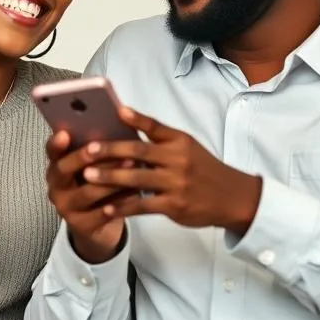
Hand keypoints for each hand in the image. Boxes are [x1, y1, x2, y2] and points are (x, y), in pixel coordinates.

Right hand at [45, 130, 129, 263]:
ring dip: (109, 179)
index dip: (56, 143)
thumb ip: (98, 148)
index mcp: (57, 167)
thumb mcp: (94, 166)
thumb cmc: (98, 185)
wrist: (98, 226)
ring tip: (131, 165)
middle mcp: (56, 187)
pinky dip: (119, 202)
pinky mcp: (81, 226)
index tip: (65, 133)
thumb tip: (117, 119)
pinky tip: (135, 194)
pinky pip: (101, 214)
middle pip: (63, 170)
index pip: (52, 152)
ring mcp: (66, 208)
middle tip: (97, 147)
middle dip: (81, 158)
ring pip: (87, 192)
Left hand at [81, 107, 261, 232]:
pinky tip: (106, 208)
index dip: (135, 119)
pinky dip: (123, 206)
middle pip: (139, 153)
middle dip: (111, 151)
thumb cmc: (203, 169)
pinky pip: (143, 206)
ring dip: (110, 178)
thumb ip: (160, 138)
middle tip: (88, 150)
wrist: (232, 197)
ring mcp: (176, 183)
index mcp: (180, 141)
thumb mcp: (187, 146)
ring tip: (87, 176)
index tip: (116, 111)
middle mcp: (178, 160)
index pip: (155, 126)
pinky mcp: (174, 206)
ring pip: (137, 179)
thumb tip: (126, 122)